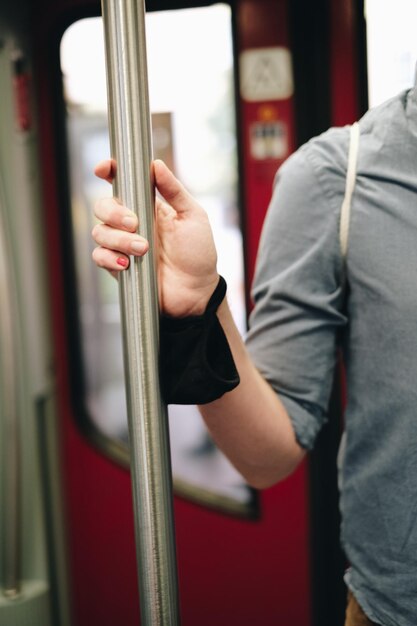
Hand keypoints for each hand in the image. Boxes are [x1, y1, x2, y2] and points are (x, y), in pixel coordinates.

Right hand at [92, 159, 218, 316]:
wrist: (197, 292)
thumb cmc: (198, 253)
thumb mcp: (193, 216)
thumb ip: (174, 190)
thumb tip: (156, 164)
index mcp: (148, 206)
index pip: (121, 183)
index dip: (108, 171)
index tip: (102, 169)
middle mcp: (131, 224)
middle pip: (103, 206)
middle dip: (113, 212)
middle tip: (134, 223)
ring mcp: (123, 245)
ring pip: (100, 232)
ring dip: (119, 239)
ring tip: (143, 249)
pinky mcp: (118, 267)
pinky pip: (99, 256)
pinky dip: (109, 258)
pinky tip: (127, 264)